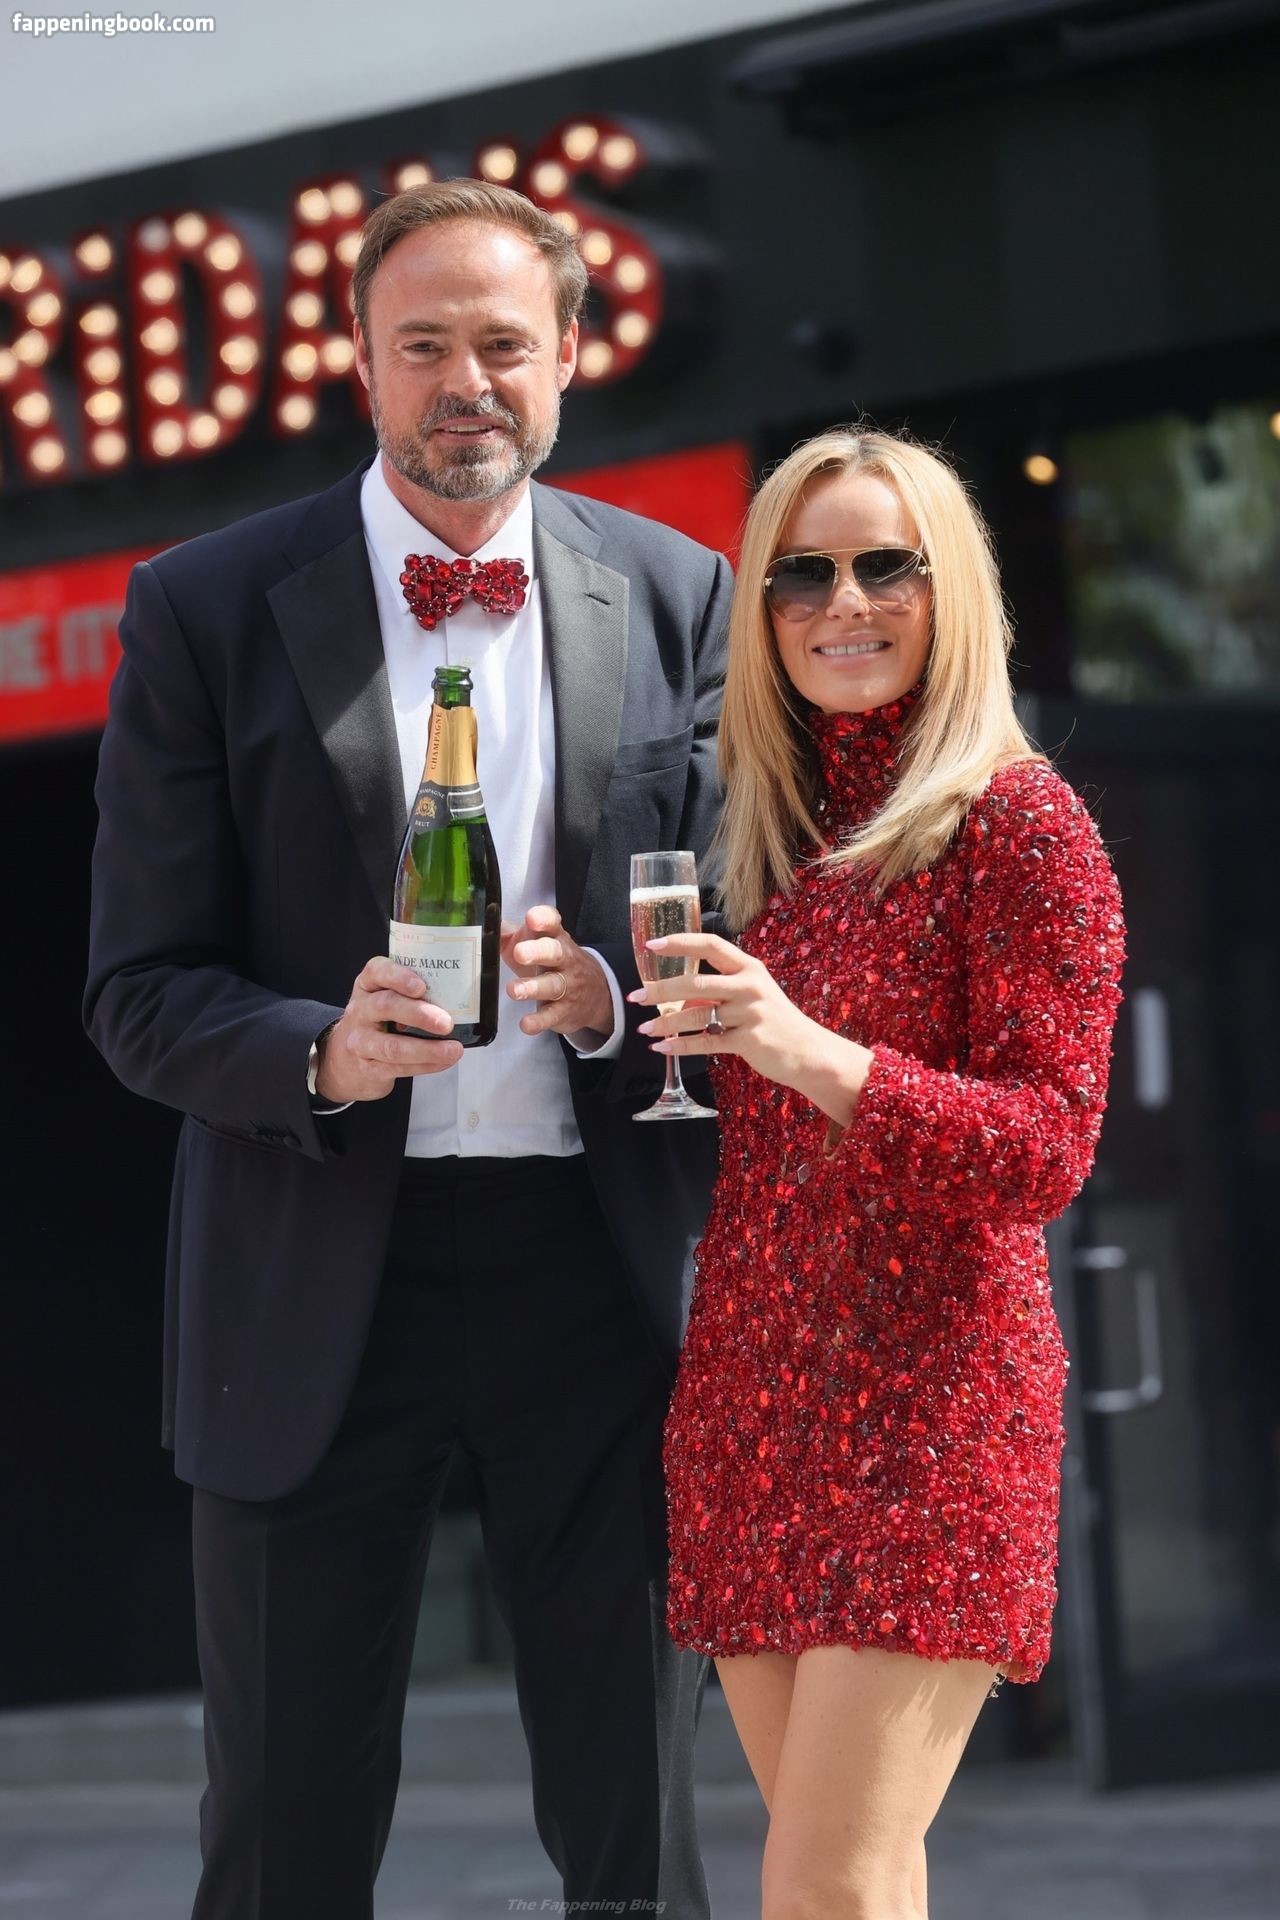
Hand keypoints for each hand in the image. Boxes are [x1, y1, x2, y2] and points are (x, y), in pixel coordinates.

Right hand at [314, 956, 463, 1102]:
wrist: (346, 1060)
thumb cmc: (377, 1021)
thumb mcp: (386, 998)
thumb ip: (412, 993)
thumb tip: (461, 995)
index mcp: (368, 985)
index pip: (377, 971)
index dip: (399, 976)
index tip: (421, 986)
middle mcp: (361, 1009)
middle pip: (386, 1006)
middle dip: (419, 1014)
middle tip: (447, 1022)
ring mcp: (361, 1040)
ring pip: (392, 1045)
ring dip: (427, 1049)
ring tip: (453, 1050)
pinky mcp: (369, 1067)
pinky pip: (398, 1067)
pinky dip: (425, 1065)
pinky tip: (443, 1061)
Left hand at [502, 905, 613, 1041]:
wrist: (595, 993)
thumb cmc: (552, 962)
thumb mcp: (534, 943)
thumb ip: (509, 934)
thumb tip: (484, 928)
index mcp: (554, 938)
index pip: (553, 923)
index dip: (543, 919)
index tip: (531, 919)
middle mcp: (564, 959)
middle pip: (555, 952)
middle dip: (537, 951)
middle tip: (520, 953)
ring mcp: (566, 986)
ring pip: (553, 985)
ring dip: (532, 988)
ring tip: (514, 990)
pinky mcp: (563, 1012)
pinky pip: (551, 1017)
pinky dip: (539, 1021)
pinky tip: (526, 1024)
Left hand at [627, 931, 873, 1124]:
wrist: (808, 1052)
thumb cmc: (775, 1021)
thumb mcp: (750, 996)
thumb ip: (717, 993)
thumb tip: (677, 999)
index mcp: (749, 968)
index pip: (711, 945)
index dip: (680, 942)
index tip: (652, 945)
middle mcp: (749, 986)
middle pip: (696, 983)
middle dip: (660, 990)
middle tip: (636, 996)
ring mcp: (750, 1013)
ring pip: (697, 1016)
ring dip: (666, 1023)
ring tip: (644, 1029)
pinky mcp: (749, 1040)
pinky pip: (706, 1042)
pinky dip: (681, 1046)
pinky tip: (663, 1048)